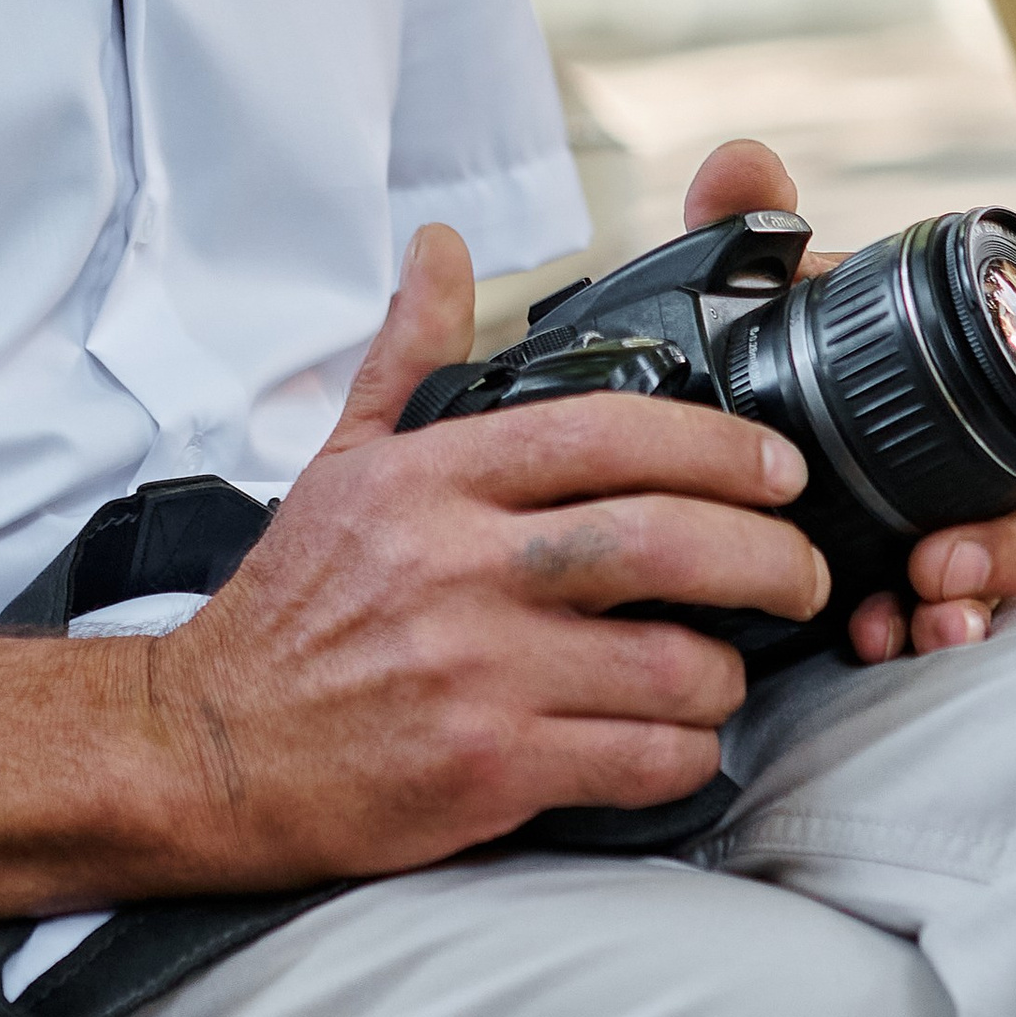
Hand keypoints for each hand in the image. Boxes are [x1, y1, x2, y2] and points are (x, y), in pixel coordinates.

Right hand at [147, 219, 830, 880]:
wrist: (212, 748)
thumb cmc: (293, 607)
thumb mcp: (339, 460)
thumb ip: (410, 353)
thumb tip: (439, 247)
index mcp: (430, 478)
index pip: (604, 432)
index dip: (716, 444)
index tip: (775, 466)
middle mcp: (456, 565)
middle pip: (661, 540)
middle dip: (766, 557)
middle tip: (803, 571)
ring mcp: (476, 671)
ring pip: (670, 663)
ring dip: (728, 671)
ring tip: (730, 666)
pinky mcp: (488, 769)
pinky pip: (639, 759)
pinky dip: (686, 752)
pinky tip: (679, 739)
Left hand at [679, 141, 1015, 659]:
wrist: (688, 459)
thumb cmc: (740, 358)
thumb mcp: (737, 296)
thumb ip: (741, 225)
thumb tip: (747, 166)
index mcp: (952, 360)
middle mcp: (971, 438)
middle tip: (948, 566)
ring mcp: (948, 516)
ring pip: (1008, 562)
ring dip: (980, 595)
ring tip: (923, 616)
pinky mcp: (908, 582)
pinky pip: (950, 612)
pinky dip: (923, 629)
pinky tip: (880, 639)